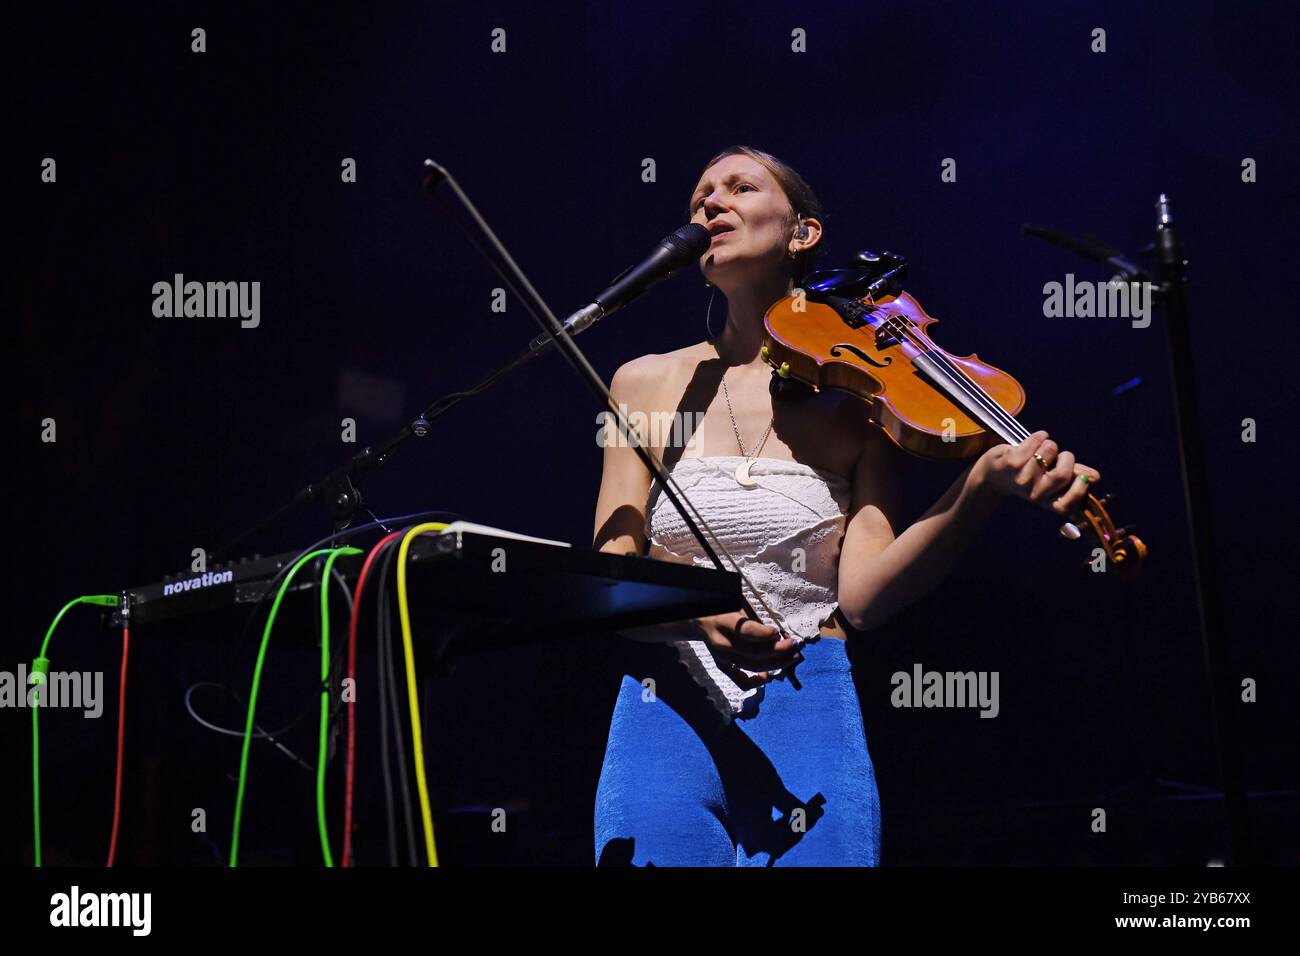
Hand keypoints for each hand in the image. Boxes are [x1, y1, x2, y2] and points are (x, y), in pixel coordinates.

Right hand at [689, 611, 801, 686]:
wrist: (697, 621)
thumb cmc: (721, 608)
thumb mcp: (733, 605)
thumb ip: (752, 618)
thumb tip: (777, 632)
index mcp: (722, 622)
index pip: (745, 631)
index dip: (764, 634)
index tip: (779, 631)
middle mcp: (721, 643)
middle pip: (753, 653)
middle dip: (779, 650)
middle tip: (795, 644)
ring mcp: (722, 658)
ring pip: (751, 666)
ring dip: (775, 664)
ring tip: (792, 656)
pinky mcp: (723, 667)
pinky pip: (741, 681)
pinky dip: (756, 681)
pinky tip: (769, 676)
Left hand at [972, 430, 1099, 516]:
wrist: (992, 474)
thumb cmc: (1027, 474)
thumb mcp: (1049, 478)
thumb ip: (1073, 476)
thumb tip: (1096, 477)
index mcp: (1046, 501)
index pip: (1066, 506)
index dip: (1078, 490)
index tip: (1082, 477)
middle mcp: (1034, 494)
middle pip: (1062, 475)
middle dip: (1066, 458)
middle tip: (1059, 456)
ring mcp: (1022, 478)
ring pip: (1050, 451)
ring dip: (1049, 445)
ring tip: (1040, 449)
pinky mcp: (1012, 462)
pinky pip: (1036, 441)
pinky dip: (1039, 436)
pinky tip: (1036, 438)